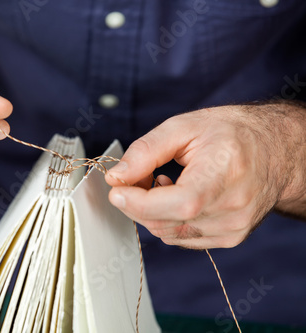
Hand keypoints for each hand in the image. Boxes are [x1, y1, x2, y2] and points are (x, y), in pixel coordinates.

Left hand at [105, 104, 305, 248]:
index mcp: (224, 175)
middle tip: (135, 176)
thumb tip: (116, 177)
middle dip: (137, 203)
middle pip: (165, 223)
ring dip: (151, 211)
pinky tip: (177, 196)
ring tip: (162, 181)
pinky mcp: (229, 238)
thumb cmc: (231, 133)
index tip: (116, 189)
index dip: (137, 202)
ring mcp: (232, 229)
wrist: (274, 150)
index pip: (177, 204)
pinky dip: (167, 219)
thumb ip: (145, 152)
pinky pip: (180, 238)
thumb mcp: (183, 127)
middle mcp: (232, 210)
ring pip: (168, 234)